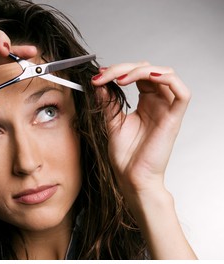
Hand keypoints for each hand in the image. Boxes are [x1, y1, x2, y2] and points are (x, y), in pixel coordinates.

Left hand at [92, 62, 190, 195]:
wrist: (131, 177)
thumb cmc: (125, 155)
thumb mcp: (112, 122)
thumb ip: (109, 102)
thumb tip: (100, 82)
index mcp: (146, 102)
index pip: (137, 74)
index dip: (118, 70)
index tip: (98, 76)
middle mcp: (158, 103)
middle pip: (148, 70)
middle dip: (123, 68)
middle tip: (103, 76)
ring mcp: (167, 109)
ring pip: (164, 74)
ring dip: (140, 70)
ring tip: (119, 79)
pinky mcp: (174, 118)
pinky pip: (182, 92)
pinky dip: (167, 78)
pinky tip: (146, 78)